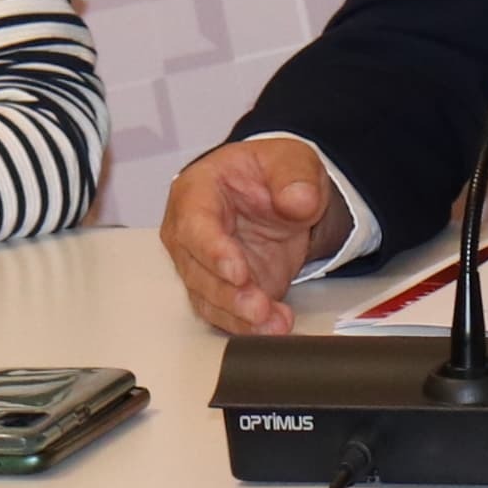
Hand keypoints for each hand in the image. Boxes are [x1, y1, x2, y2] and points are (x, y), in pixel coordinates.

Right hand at [161, 138, 341, 335]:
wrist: (280, 195)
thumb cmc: (269, 173)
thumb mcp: (290, 160)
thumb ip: (294, 178)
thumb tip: (298, 200)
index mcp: (196, 192)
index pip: (194, 225)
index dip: (213, 251)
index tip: (237, 271)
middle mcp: (188, 233)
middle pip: (196, 270)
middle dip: (228, 295)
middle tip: (259, 307)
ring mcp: (202, 265)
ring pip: (208, 299)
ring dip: (239, 317)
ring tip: (274, 324)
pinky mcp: (221, 290)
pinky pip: (226, 314)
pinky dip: (249, 326)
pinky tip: (274, 327)